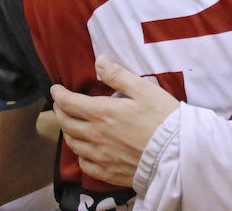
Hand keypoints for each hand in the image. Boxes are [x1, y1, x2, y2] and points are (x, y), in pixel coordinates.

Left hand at [51, 55, 179, 186]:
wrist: (176, 153)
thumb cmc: (163, 118)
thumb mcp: (144, 89)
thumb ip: (118, 75)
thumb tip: (99, 61)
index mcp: (102, 113)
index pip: (69, 103)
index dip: (59, 95)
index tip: (55, 89)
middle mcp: (96, 136)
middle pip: (67, 124)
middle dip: (59, 112)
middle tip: (60, 105)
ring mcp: (100, 156)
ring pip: (73, 144)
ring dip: (67, 132)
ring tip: (70, 125)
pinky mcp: (109, 171)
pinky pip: (85, 164)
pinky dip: (80, 155)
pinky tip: (84, 150)